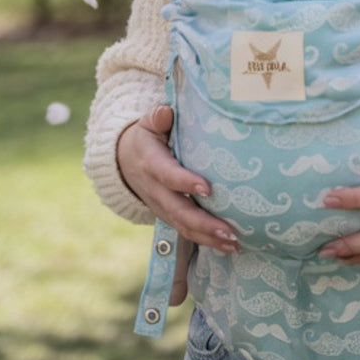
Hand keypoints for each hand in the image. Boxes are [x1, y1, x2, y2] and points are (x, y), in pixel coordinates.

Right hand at [118, 104, 238, 254]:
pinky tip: (229, 246)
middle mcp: (155, 190)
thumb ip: (157, 118)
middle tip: (229, 231)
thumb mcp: (147, 124)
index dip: (185, 183)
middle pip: (178, 210)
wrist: (124, 162)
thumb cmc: (147, 138)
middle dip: (204, 223)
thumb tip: (166, 112)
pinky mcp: (168, 217)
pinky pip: (186, 232)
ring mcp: (161, 207)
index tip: (207, 188)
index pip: (168, 175)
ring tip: (234, 244)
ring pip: (184, 227)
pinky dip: (207, 242)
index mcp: (151, 164)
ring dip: (209, 238)